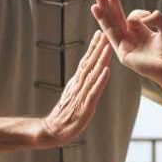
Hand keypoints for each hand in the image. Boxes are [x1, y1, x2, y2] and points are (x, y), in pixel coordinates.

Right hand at [39, 31, 111, 147]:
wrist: (53, 130)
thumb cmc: (66, 113)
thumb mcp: (74, 94)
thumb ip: (82, 83)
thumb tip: (90, 72)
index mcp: (77, 81)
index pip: (86, 60)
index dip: (93, 47)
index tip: (99, 32)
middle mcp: (79, 85)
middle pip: (90, 63)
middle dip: (98, 47)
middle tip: (105, 31)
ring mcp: (81, 95)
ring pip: (93, 74)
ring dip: (100, 59)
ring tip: (108, 46)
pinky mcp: (85, 106)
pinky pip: (94, 91)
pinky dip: (100, 80)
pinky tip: (107, 71)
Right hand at [91, 0, 161, 86]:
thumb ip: (157, 17)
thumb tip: (145, 15)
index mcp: (140, 31)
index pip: (130, 16)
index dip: (137, 12)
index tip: (148, 15)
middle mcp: (130, 37)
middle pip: (116, 18)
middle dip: (109, 4)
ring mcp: (124, 45)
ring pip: (110, 25)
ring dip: (103, 12)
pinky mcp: (122, 53)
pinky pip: (113, 36)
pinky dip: (105, 23)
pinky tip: (98, 13)